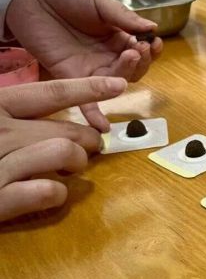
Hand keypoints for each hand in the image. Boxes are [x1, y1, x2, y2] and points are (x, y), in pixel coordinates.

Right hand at [0, 76, 126, 221]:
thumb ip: (14, 117)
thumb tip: (56, 122)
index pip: (49, 93)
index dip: (87, 88)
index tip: (119, 84)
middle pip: (67, 129)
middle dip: (90, 140)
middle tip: (91, 149)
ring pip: (65, 153)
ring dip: (75, 165)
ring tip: (67, 171)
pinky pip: (50, 191)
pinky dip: (56, 194)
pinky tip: (49, 194)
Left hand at [6, 0, 162, 131]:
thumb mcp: (99, 2)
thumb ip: (124, 17)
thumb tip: (153, 27)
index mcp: (117, 38)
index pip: (141, 51)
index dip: (150, 50)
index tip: (153, 42)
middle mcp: (107, 57)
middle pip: (133, 71)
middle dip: (141, 62)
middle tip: (139, 49)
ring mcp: (91, 70)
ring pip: (116, 83)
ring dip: (127, 74)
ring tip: (130, 57)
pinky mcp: (71, 78)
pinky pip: (85, 101)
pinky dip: (95, 115)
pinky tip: (104, 126)